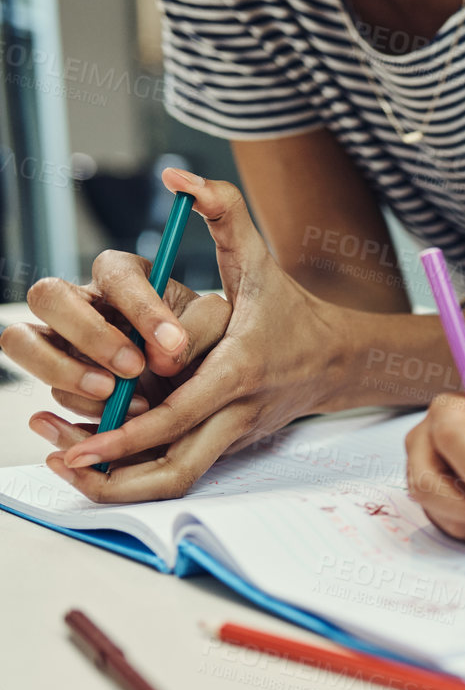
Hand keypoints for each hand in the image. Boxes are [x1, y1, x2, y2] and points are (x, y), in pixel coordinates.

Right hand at [3, 255, 232, 449]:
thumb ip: (199, 331)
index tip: (172, 342)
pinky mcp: (58, 376)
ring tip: (111, 393)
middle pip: (46, 296)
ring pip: (22, 341)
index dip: (140, 306)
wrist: (198, 376)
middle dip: (88, 335)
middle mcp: (83, 301)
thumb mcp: (218, 328)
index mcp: (125, 276)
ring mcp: (61, 338)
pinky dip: (77, 405)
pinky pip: (44, 386)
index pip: (115, 273)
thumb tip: (163, 357)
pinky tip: (115, 416)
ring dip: (63, 370)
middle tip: (132, 368)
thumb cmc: (204, 340)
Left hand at [31, 169, 346, 501]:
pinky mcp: (227, 447)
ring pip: (176, 480)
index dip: (131, 432)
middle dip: (116, 475)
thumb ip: (224, 213)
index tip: (85, 442)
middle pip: (177, 467)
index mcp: (240, 371)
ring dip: (121, 485)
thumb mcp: (260, 257)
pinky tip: (96, 461)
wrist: (337, 358)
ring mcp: (233, 437)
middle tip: (66, 464)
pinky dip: (135, 475)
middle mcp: (237, 413)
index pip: (181, 413)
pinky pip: (179, 472)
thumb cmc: (290, 309)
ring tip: (71, 470)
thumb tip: (179, 178)